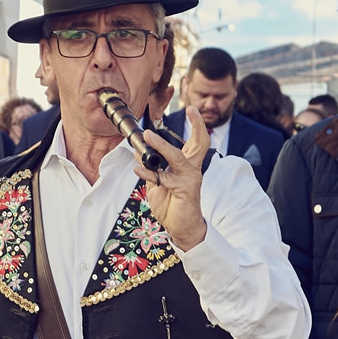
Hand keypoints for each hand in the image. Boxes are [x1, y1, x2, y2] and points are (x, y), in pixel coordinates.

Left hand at [138, 109, 210, 250]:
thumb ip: (151, 168)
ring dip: (162, 145)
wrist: (181, 229)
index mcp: (188, 164)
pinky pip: (165, 178)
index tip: (192, 109)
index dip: (196, 124)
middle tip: (191, 110)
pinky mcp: (184, 191)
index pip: (196, 141)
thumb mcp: (158, 183)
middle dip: (197, 125)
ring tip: (148, 137)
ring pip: (177, 157)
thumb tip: (138, 154)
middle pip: (200, 143)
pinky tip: (138, 170)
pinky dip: (149, 173)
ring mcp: (190, 179)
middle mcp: (192, 169)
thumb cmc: (172, 205)